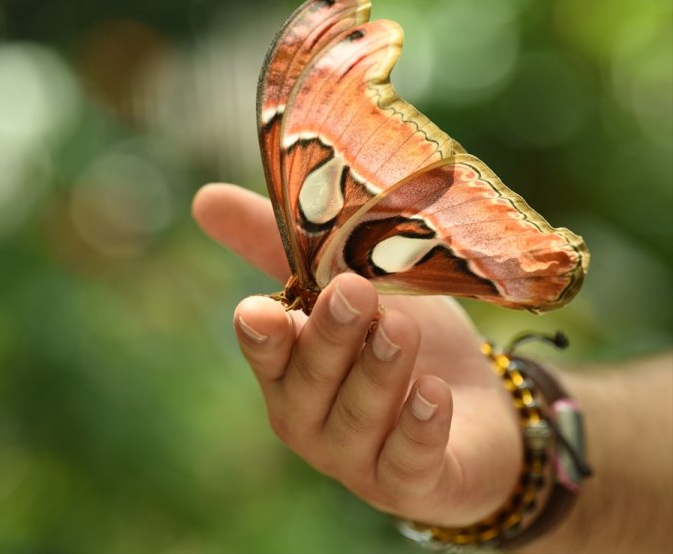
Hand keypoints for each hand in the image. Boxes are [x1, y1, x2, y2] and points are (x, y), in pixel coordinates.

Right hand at [193, 183, 522, 525]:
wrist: (478, 405)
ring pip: (357, 418)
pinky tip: (434, 395)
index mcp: (290, 369)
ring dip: (378, 372)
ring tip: (401, 329)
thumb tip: (203, 197)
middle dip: (330, 338)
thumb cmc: (400, 339)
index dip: (263, 336)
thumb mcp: (350, 283)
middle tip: (355, 291)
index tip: (264, 310)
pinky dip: (419, 428)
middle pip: (311, 382)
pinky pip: (407, 462)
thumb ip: (281, 245)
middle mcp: (312, 418)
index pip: (266, 353)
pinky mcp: (411, 485)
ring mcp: (357, 458)